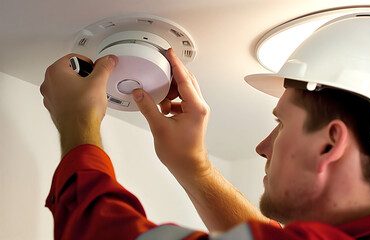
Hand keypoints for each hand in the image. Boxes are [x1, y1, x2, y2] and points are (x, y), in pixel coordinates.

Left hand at [40, 53, 116, 155]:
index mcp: (55, 72)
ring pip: (66, 84)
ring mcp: (50, 97)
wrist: (80, 131)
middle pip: (68, 70)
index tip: (95, 68)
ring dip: (78, 86)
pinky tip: (84, 102)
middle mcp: (48, 84)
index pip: (73, 58)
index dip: (88, 62)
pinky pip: (65, 97)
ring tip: (90, 93)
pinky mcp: (54, 108)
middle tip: (93, 81)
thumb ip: (104, 67)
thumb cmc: (83, 109)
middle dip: (82, 74)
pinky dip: (74, 97)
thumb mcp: (98, 82)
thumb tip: (108, 60)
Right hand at [132, 49, 210, 178]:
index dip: (175, 64)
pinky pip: (182, 100)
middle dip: (173, 74)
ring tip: (158, 91)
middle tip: (160, 65)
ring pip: (184, 90)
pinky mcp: (192, 116)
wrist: (188, 167)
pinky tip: (161, 104)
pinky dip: (171, 98)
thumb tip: (139, 93)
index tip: (169, 53)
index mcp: (196, 107)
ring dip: (171, 88)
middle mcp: (199, 107)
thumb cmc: (180, 153)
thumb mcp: (160, 128)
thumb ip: (148, 107)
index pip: (185, 79)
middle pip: (187, 81)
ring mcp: (197, 111)